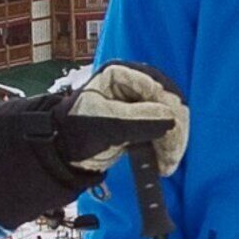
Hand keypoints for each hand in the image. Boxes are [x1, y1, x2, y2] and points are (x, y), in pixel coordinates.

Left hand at [58, 62, 189, 177]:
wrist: (64, 152)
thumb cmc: (76, 132)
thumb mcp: (105, 124)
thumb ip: (138, 119)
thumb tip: (171, 119)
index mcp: (120, 74)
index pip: (157, 86)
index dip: (170, 111)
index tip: (172, 135)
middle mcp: (133, 83)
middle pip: (169, 101)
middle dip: (174, 129)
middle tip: (172, 156)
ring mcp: (140, 101)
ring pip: (171, 116)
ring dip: (173, 141)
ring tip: (167, 164)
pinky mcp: (143, 119)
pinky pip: (165, 128)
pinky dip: (167, 145)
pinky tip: (165, 161)